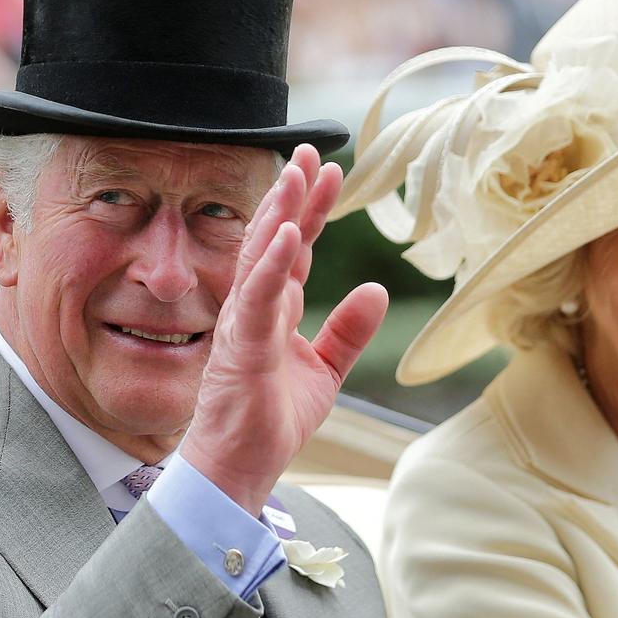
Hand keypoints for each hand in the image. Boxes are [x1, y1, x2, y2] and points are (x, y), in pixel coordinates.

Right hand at [181, 145, 388, 515]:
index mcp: (276, 309)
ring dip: (277, 215)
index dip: (311, 209)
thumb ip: (349, 331)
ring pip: (259, 258)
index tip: (329, 170)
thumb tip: (376, 290)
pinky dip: (271, 265)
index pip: (296, 247)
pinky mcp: (241, 347)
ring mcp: (245, 324)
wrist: (241, 466)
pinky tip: (285, 234)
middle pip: (275, 238)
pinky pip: (256, 298)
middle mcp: (256, 307)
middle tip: (309, 151)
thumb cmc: (272, 419)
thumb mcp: (326, 370)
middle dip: (292, 194)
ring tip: (295, 175)